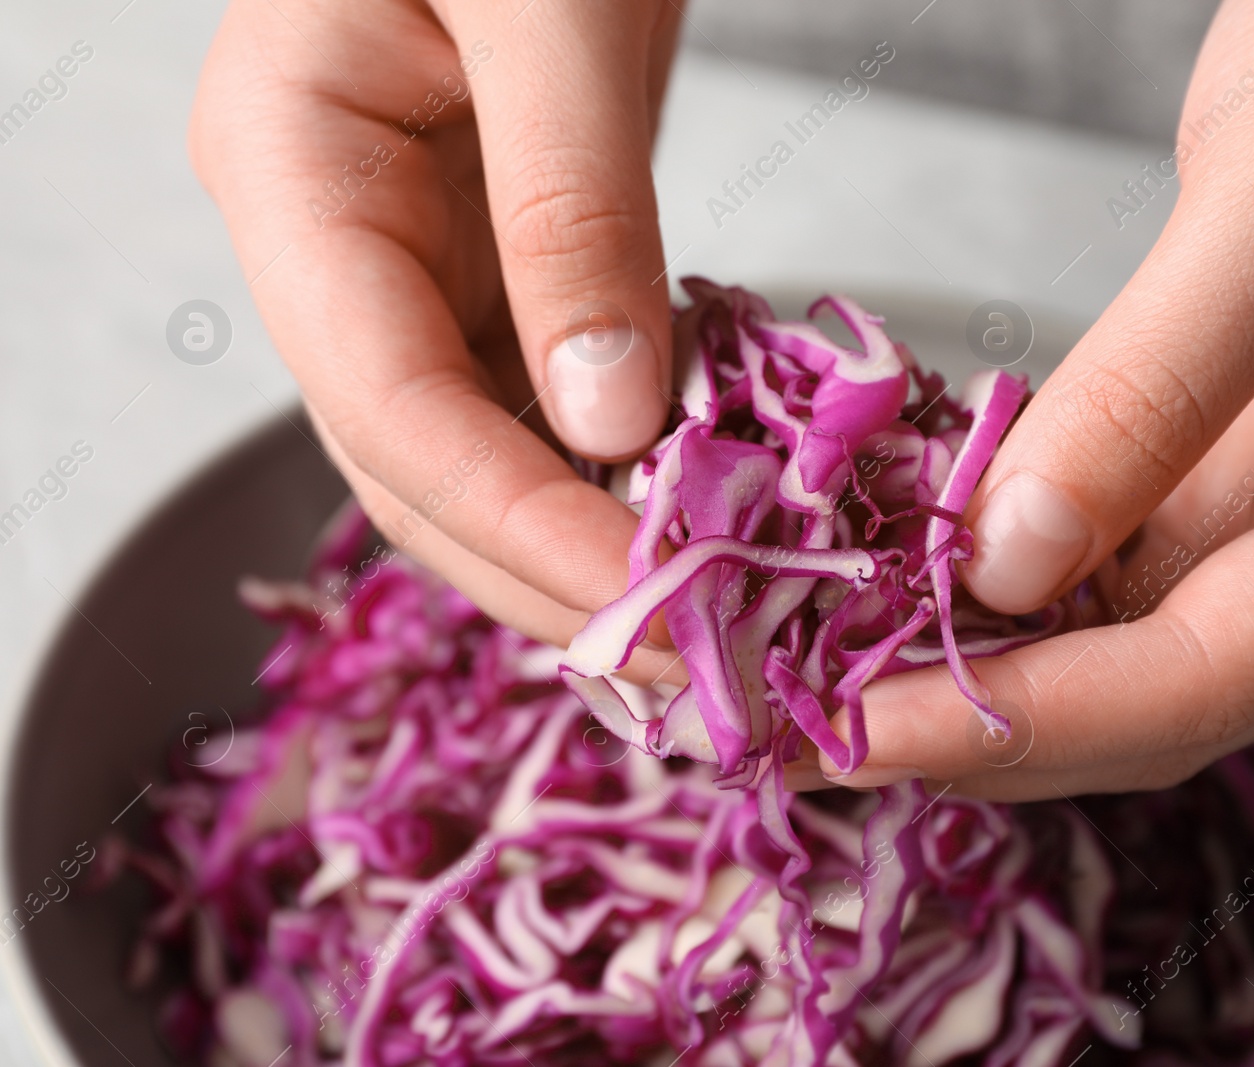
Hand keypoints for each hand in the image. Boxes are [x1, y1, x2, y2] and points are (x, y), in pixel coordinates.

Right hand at [191, 0, 682, 681]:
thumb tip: (610, 419)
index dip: (512, 515)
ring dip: (575, 542)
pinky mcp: (484, 263)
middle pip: (416, 460)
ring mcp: (400, 258)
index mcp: (291, 164)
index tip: (641, 595)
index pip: (386, 399)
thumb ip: (571, 214)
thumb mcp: (551, 13)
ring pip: (471, 450)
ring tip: (692, 622)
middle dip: (542, 568)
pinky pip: (532, 396)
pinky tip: (686, 516)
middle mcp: (328, 237)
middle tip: (677, 661)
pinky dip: (605, 468)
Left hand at [829, 0, 1253, 798]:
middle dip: (985, 726)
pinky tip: (905, 586)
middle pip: (1163, 690)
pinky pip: (1106, 557)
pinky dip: (1001, 587)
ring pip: (1125, 641)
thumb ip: (1156, 390)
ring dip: (981, 674)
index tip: (864, 732)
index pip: (1214, 671)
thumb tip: (1012, 560)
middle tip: (814, 734)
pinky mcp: (1227, 453)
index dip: (1029, 723)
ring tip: (833, 680)